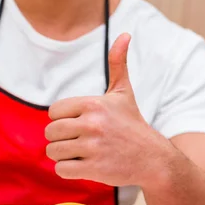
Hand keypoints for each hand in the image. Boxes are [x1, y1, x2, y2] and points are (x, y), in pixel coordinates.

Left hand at [45, 33, 175, 187]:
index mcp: (93, 104)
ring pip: (53, 151)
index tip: (78, 124)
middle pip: (50, 132)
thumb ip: (118, 64)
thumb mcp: (124, 93)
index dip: (62, 120)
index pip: (53, 112)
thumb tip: (124, 34)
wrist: (154, 159)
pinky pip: (61, 169)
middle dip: (61, 138)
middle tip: (79, 141)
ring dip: (63, 155)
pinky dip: (67, 170)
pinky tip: (84, 165)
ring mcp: (92, 147)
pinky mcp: (93, 169)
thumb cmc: (132, 125)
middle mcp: (92, 124)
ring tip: (82, 152)